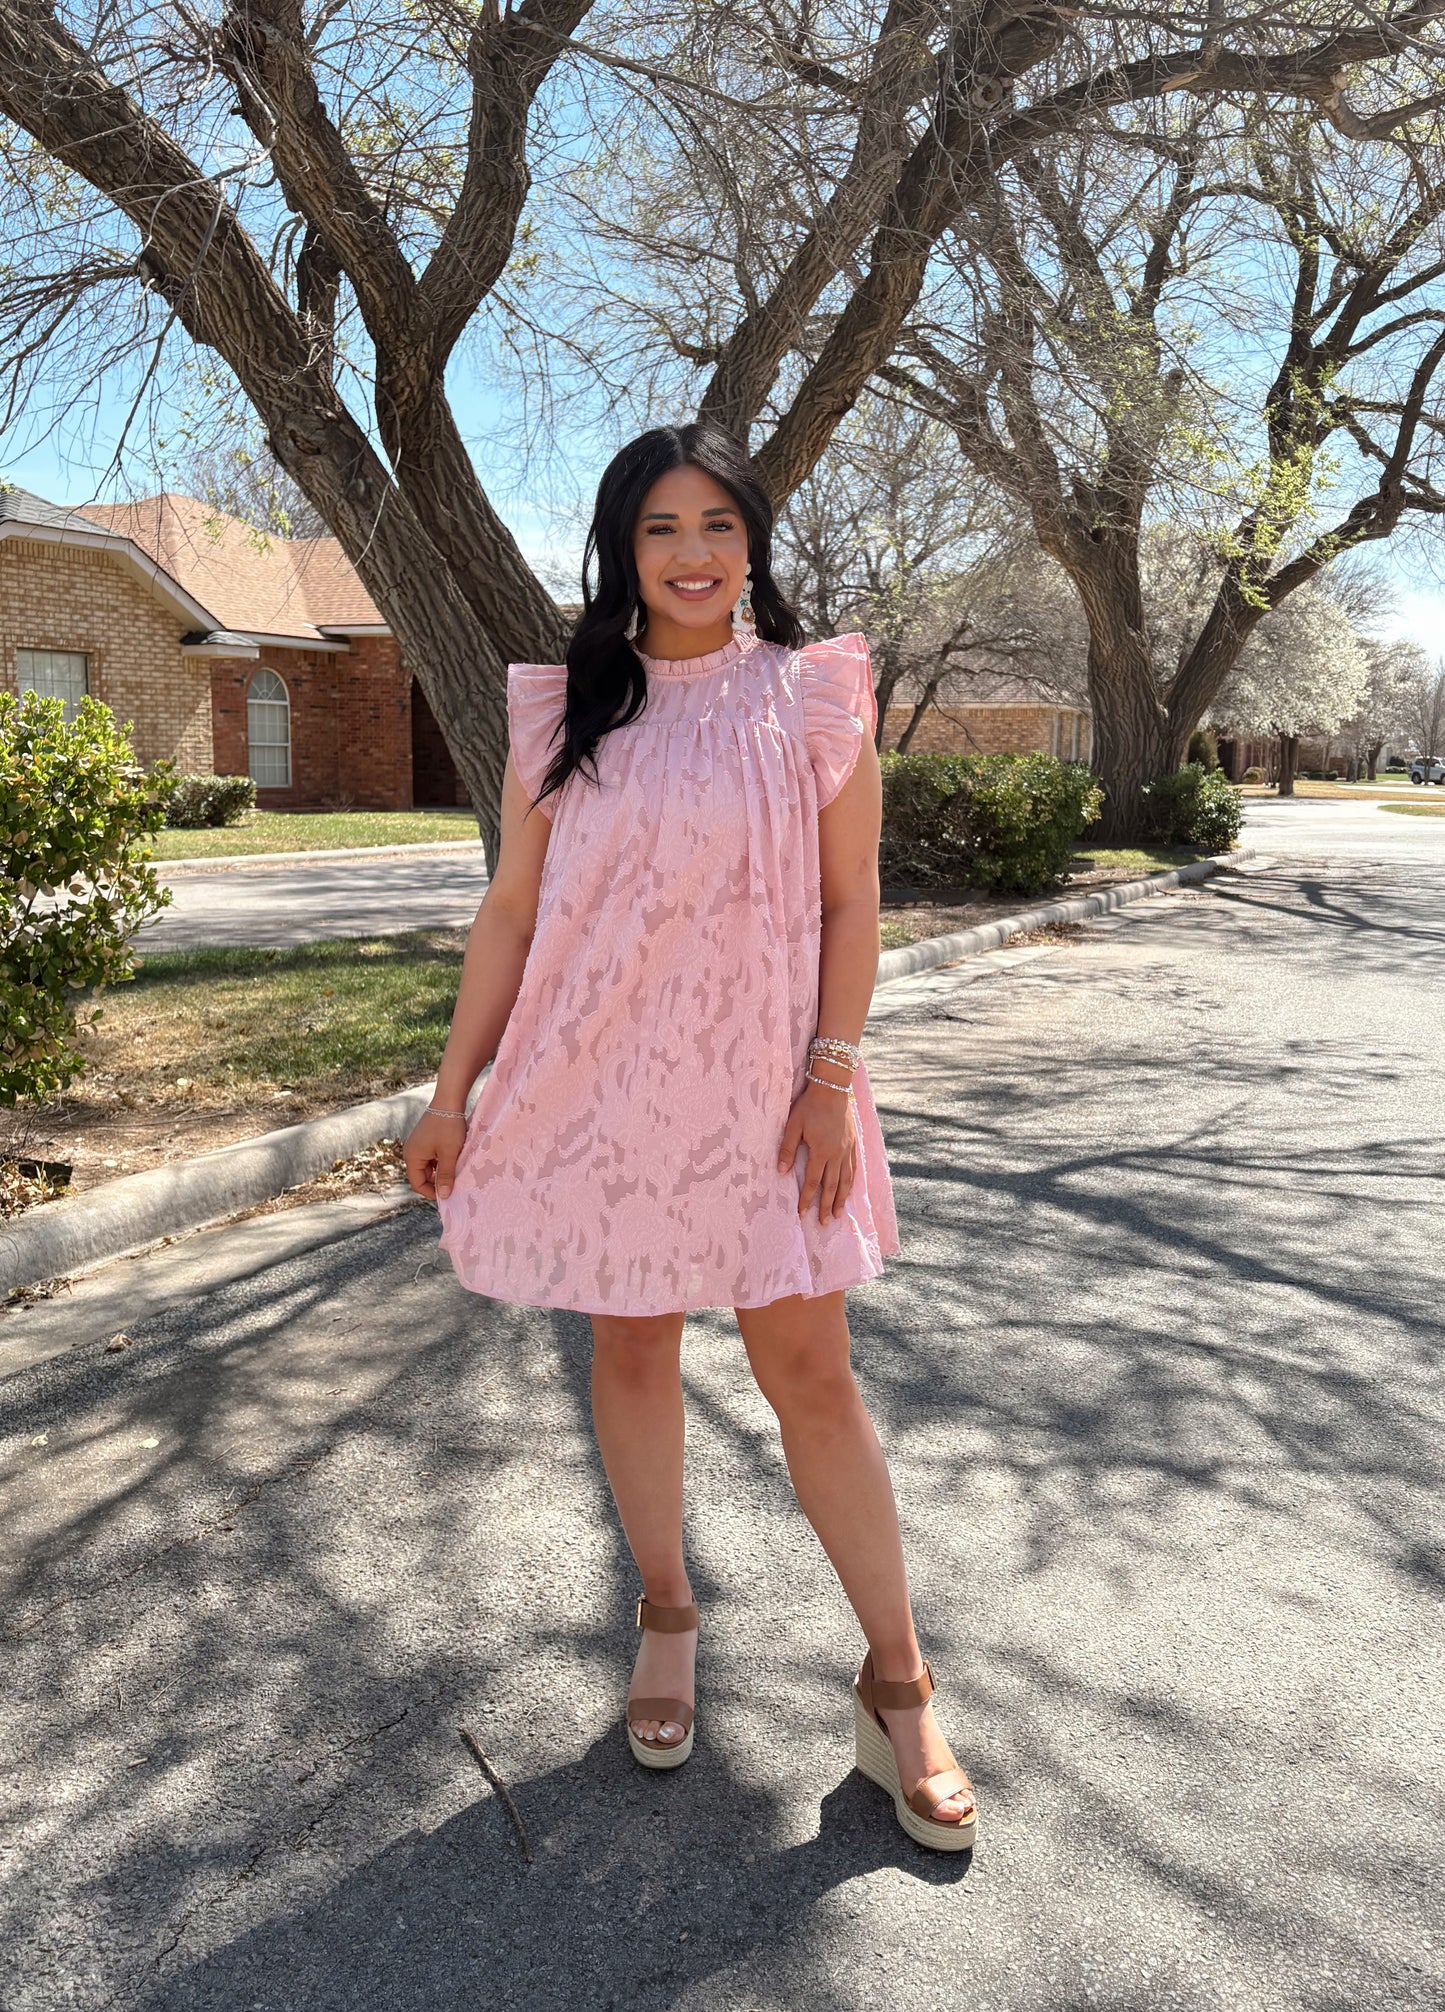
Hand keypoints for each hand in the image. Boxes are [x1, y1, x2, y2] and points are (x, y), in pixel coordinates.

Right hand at [403, 1110, 467, 1201]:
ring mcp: (418, 1145)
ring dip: (441, 1171)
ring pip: (429, 1167)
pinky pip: (432, 1157)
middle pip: (422, 1176)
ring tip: (457, 1171)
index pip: (417, 1184)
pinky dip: (442, 1161)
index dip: (432, 1192)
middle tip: (455, 1184)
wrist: (449, 1100)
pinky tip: (454, 1159)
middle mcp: (411, 1151)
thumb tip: (444, 1196)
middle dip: (438, 1181)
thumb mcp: (449, 1153)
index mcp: (412, 1157)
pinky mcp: (426, 1139)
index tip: (449, 1194)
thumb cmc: (448, 1127)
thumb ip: (446, 1176)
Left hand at [778, 1082, 857, 1222]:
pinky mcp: (853, 1143)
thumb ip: (787, 1149)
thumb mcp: (793, 1125)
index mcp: (821, 1151)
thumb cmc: (809, 1105)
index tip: (802, 1213)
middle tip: (823, 1223)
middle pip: (831, 1186)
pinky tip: (849, 1190)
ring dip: (841, 1199)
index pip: (813, 1182)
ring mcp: (847, 1149)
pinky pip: (853, 1168)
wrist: (832, 1087)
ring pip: (846, 1180)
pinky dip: (851, 1182)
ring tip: (838, 1214)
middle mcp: (837, 1154)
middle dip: (826, 1205)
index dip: (807, 1199)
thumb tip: (781, 1172)